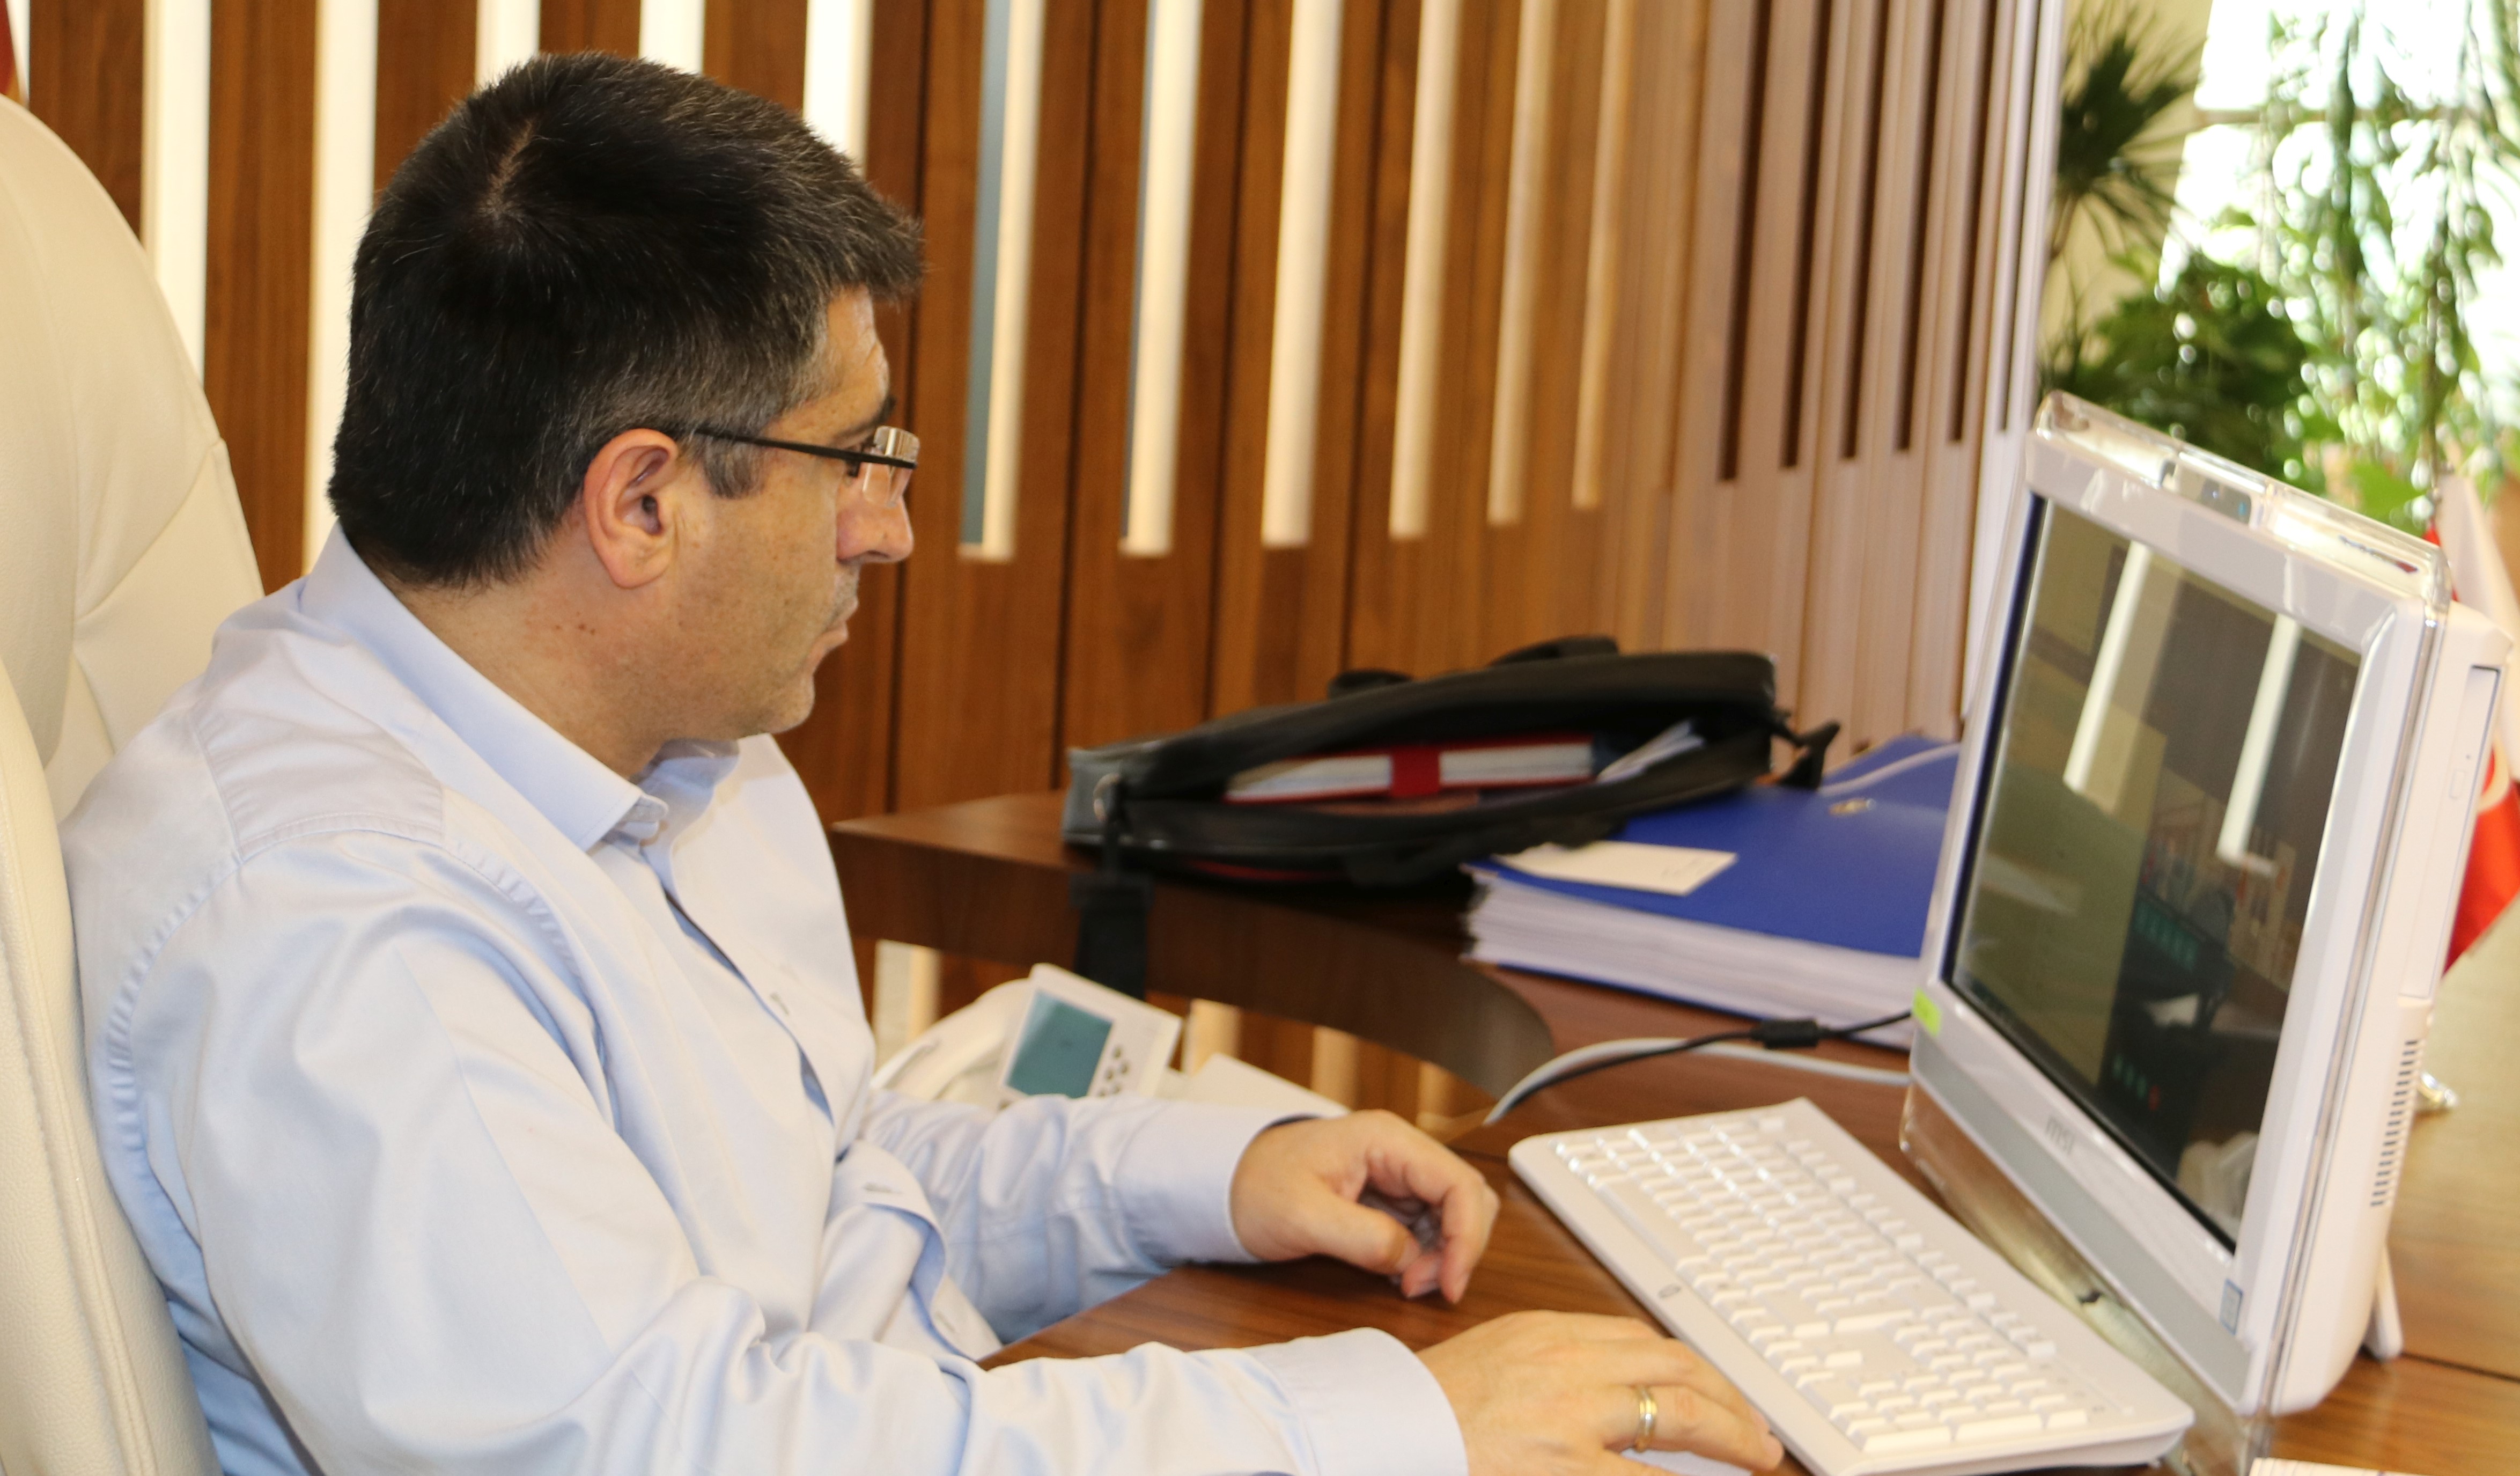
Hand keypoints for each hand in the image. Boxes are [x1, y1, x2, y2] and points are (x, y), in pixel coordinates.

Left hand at [1228, 1110, 1499, 1301]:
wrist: (1224, 1184)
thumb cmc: (1255, 1187)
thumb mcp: (1302, 1216)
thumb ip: (1360, 1237)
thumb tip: (1409, 1259)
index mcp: (1385, 1140)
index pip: (1458, 1183)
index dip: (1467, 1237)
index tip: (1449, 1283)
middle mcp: (1399, 1151)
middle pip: (1467, 1198)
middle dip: (1457, 1248)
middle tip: (1419, 1287)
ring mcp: (1396, 1174)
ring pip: (1452, 1215)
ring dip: (1442, 1255)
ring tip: (1405, 1283)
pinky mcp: (1388, 1197)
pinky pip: (1427, 1226)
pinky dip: (1424, 1255)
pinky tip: (1398, 1274)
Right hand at [1419, 1311, 1784, 1474]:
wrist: (1376, 1432)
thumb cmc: (1423, 1407)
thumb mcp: (1496, 1360)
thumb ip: (1555, 1365)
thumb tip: (1618, 1392)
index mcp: (1548, 1334)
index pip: (1644, 1340)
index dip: (1695, 1367)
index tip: (1719, 1391)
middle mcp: (1569, 1366)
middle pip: (1678, 1369)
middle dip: (1732, 1401)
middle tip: (1760, 1435)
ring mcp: (1572, 1419)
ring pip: (1681, 1414)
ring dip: (1732, 1438)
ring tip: (1758, 1459)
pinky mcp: (1564, 1468)